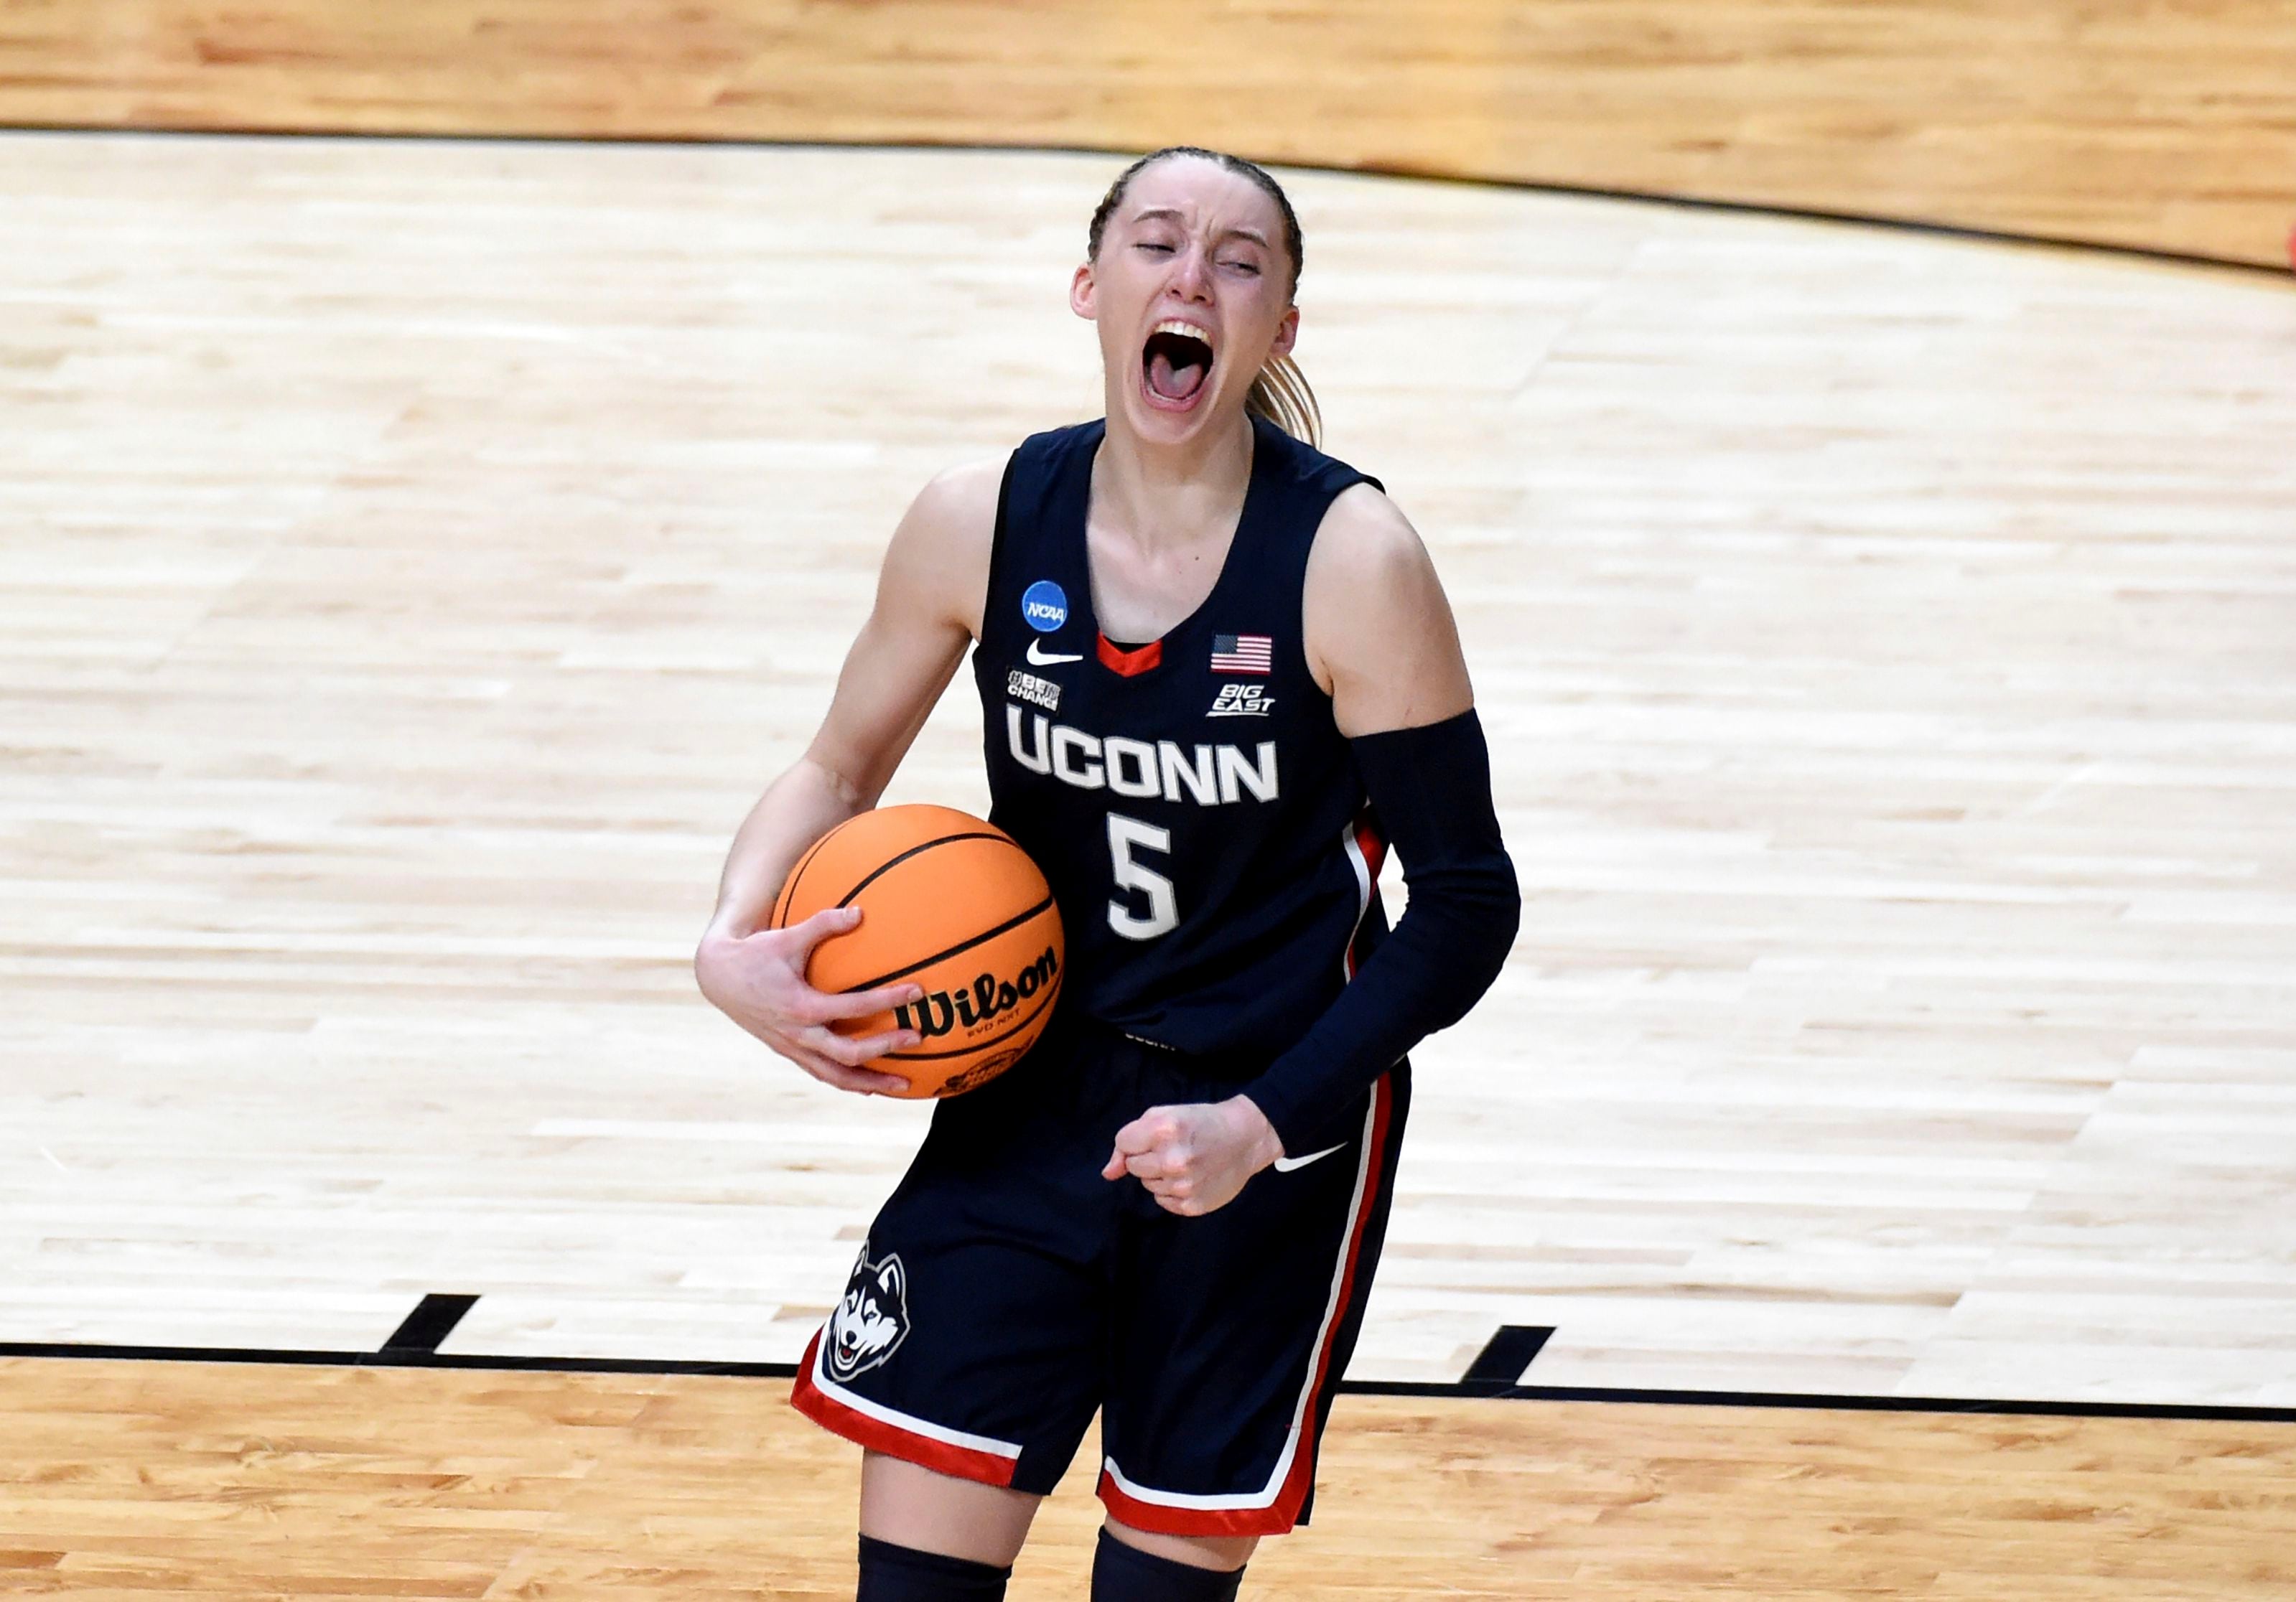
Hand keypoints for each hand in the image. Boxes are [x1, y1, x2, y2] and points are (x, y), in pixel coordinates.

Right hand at [694, 906, 921, 1093]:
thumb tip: (860, 911)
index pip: (853, 1008)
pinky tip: (869, 1087)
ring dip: (870, 1082)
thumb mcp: (787, 936)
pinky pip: (822, 1073)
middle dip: (885, 1048)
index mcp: (801, 1006)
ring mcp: (792, 1047)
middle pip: (849, 1053)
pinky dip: (847, 1081)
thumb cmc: (755, 953)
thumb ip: (823, 923)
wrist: (718, 977)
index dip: (887, 1001)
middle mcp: (798, 1034)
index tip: (916, 993)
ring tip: (902, 1086)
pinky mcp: (788, 1052)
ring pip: (835, 1075)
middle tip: (918, 1039)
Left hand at [1101, 1096, 1284, 1216]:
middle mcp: (1171, 1160)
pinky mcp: (1191, 1206)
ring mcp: (1183, 1186)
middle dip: (1147, 1157)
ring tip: (1185, 1162)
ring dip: (1160, 1175)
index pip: (1123, 1143)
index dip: (1136, 1139)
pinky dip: (1172, 1191)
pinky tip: (1192, 1177)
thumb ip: (1130, 1140)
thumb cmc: (1203, 1122)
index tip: (1156, 1136)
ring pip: (1148, 1185)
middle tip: (1173, 1148)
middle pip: (1133, 1167)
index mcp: (1163, 1129)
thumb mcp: (1165, 1115)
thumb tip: (1108, 1173)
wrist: (1246, 1138)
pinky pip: (1163, 1201)